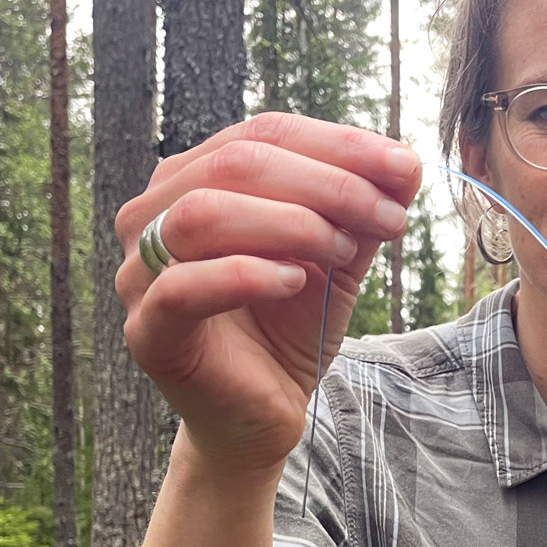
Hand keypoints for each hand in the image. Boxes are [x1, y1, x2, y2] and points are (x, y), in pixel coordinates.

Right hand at [113, 113, 422, 475]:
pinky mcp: (147, 331)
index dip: (338, 144)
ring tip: (345, 251)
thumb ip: (361, 210)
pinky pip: (183, 287)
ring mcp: (140, 272)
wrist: (264, 412)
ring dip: (290, 223)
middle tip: (389, 216)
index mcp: (193, 180)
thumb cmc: (289, 325)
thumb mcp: (337, 256)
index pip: (262, 134)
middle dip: (327, 183)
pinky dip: (246, 275)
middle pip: (235, 164)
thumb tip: (407, 162)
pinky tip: (296, 281)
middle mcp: (153, 215)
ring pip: (202, 213)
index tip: (404, 168)